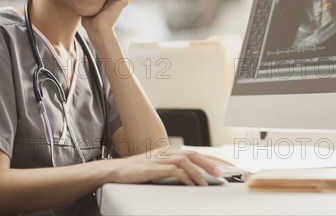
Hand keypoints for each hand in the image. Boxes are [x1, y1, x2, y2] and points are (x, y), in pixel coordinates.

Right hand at [106, 148, 221, 185]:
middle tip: (218, 174)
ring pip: (185, 161)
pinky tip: (190, 185)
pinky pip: (174, 171)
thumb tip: (186, 175)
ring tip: (206, 183)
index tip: (217, 168)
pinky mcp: (154, 168)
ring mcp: (159, 159)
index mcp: (167, 151)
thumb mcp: (155, 166)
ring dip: (198, 172)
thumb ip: (169, 167)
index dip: (205, 160)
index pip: (190, 153)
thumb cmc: (135, 170)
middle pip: (191, 154)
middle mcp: (165, 152)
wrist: (116, 170)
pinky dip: (185, 177)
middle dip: (207, 164)